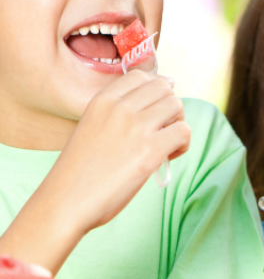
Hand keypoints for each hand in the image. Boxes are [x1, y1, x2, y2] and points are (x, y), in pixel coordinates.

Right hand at [41, 69, 189, 232]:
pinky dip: (183, 144)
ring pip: (176, 106)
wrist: (65, 202)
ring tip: (166, 144)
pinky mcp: (149, 151)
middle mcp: (119, 108)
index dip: (155, 91)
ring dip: (177, 124)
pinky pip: (183, 131)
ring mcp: (135, 127)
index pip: (142, 76)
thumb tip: (160, 100)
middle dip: (169, 107)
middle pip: (164, 87)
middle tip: (162, 130)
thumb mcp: (92, 126)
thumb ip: (119, 112)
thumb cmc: (80, 171)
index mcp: (102, 100)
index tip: (153, 110)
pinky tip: (169, 157)